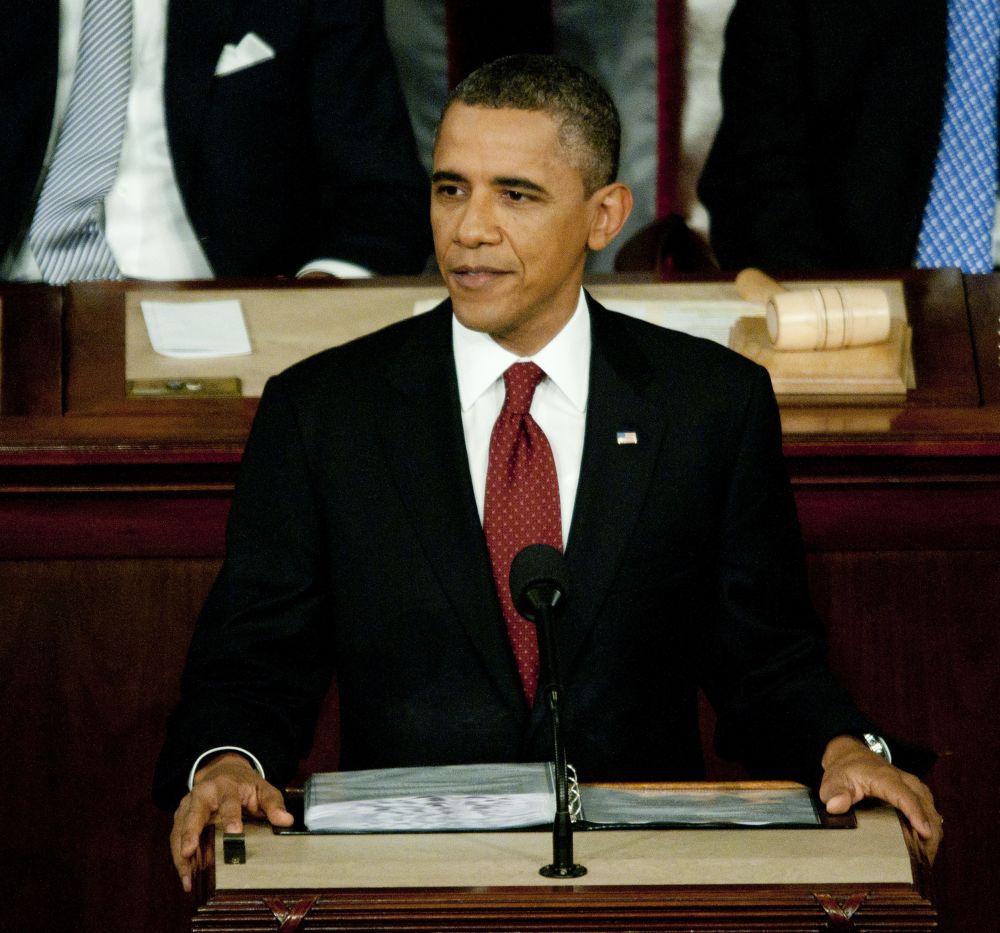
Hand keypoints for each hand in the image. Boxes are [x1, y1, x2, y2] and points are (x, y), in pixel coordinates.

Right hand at [169, 752, 293, 891]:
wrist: (223, 772)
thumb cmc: (245, 785)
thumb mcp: (262, 789)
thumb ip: (273, 805)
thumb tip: (286, 821)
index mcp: (225, 786)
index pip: (228, 801)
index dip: (231, 817)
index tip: (235, 833)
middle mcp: (202, 795)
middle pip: (194, 814)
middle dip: (190, 833)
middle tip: (188, 852)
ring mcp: (188, 807)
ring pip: (179, 830)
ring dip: (180, 854)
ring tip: (187, 878)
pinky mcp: (180, 819)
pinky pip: (175, 840)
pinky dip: (178, 859)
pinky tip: (186, 878)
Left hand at [820, 735, 942, 862]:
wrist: (852, 755)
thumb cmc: (845, 770)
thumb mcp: (834, 779)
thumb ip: (835, 792)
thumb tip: (836, 806)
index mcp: (885, 777)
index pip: (905, 796)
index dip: (916, 814)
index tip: (925, 834)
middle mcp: (904, 780)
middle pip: (925, 806)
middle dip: (930, 833)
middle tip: (923, 861)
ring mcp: (913, 786)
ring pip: (932, 810)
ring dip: (933, 833)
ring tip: (925, 859)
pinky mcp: (917, 793)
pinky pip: (930, 811)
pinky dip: (931, 828)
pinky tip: (926, 846)